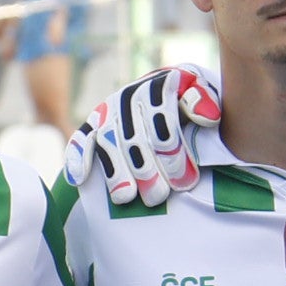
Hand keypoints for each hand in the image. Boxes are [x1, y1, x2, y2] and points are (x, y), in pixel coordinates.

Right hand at [83, 64, 211, 205]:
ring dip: (115, 171)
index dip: (174, 154)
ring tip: (125, 198)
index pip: (163, 123)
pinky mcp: (93, 122)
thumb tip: (208, 118)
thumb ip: (204, 101)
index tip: (186, 182)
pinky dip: (77, 157)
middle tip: (158, 197)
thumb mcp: (201, 93)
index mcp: (158, 87)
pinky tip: (79, 179)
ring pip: (108, 142)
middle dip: (146, 170)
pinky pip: (81, 138)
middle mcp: (129, 97)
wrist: (167, 88)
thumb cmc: (188, 100)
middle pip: (134, 138)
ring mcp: (108, 109)